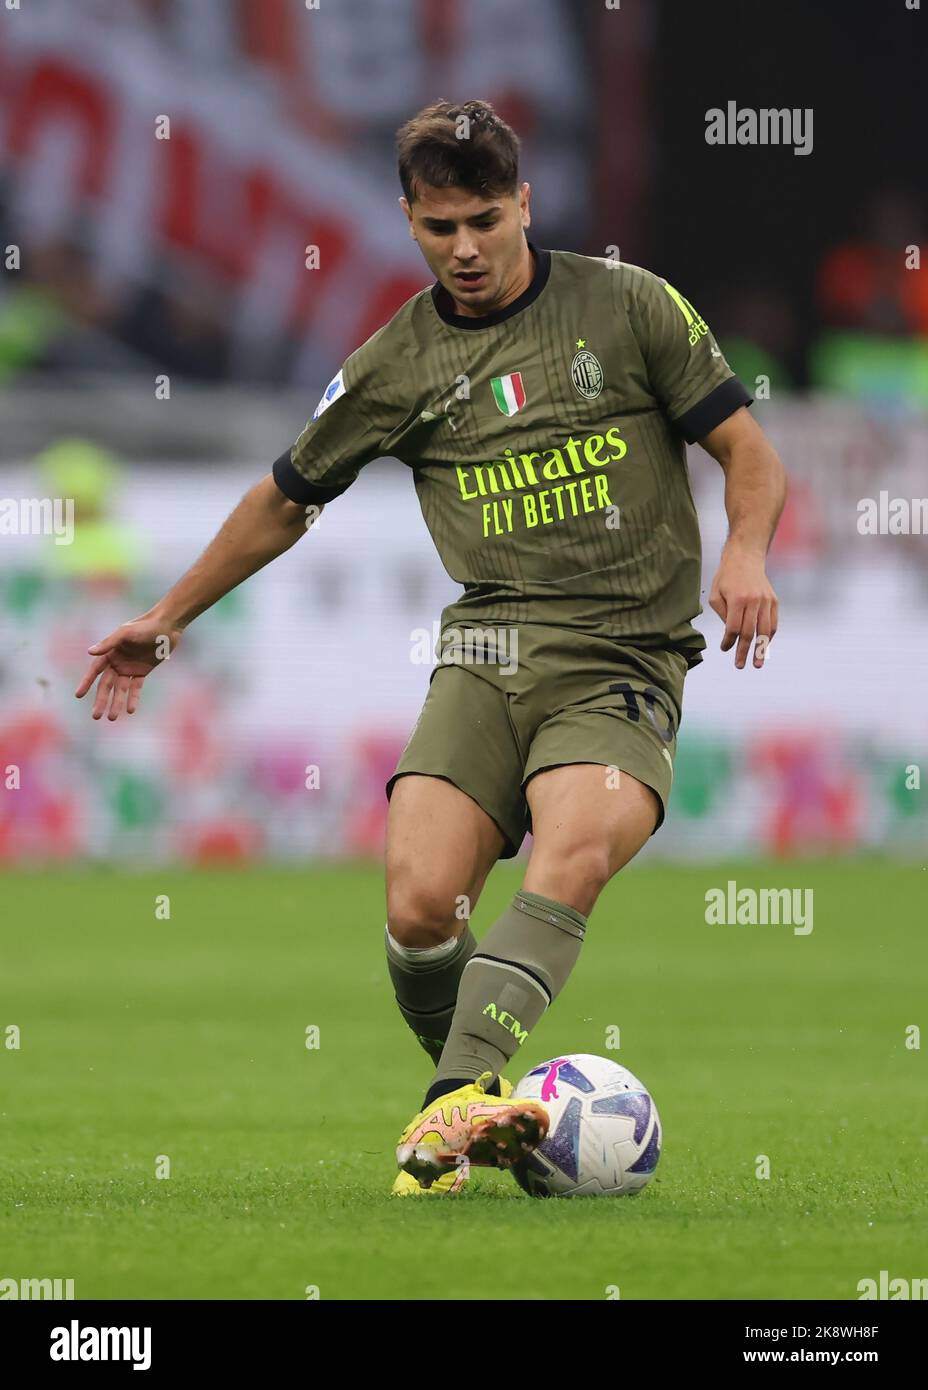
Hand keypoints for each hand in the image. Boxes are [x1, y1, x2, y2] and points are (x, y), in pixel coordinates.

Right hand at [75, 613, 182, 719]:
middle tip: (96, 716)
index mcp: (110, 652)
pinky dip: (133, 698)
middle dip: (101, 700)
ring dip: (116, 703)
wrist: (166, 626)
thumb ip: (109, 643)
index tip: (78, 695)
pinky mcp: (143, 671)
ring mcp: (130, 667)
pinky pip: (136, 687)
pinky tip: (130, 710)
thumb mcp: (125, 633)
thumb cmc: (144, 626)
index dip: (87, 682)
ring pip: (120, 689)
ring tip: (112, 718)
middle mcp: (117, 661)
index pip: (95, 670)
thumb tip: (89, 652)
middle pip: (106, 684)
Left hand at [708, 545, 777, 668]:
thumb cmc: (726, 578)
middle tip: (740, 666)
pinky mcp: (774, 601)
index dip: (728, 641)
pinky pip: (773, 623)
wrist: (746, 558)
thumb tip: (731, 634)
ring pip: (765, 630)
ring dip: (761, 649)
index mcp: (738, 599)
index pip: (733, 628)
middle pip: (750, 632)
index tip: (724, 648)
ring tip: (757, 663)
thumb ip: (723, 615)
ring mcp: (766, 601)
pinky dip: (768, 637)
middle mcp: (754, 601)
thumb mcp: (716, 594)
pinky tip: (763, 647)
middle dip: (744, 651)